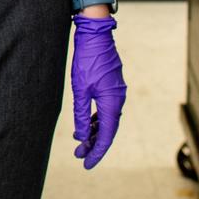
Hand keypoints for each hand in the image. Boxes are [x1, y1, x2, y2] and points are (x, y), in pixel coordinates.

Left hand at [71, 14, 126, 169]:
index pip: (106, 135)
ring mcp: (116, 93)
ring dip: (94, 132)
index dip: (96, 152)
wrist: (95, 35)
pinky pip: (106, 110)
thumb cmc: (87, 60)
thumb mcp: (80, 89)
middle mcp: (118, 100)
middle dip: (94, 144)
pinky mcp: (112, 86)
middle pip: (108, 130)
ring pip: (107, 120)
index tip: (86, 164)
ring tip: (81, 144)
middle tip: (79, 156)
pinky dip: (96, 120)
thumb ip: (81, 115)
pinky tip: (87, 125)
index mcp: (112, 103)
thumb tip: (82, 137)